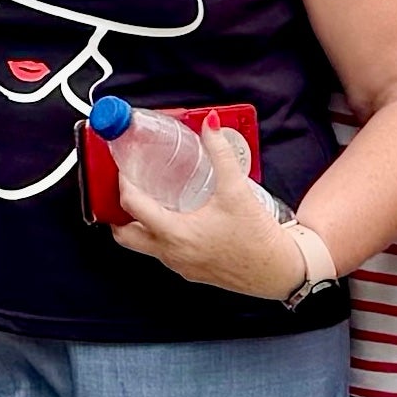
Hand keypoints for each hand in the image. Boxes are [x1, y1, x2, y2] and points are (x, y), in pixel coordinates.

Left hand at [106, 126, 318, 301]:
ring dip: (138, 225)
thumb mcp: (237, 190)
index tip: (124, 169)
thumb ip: (221, 153)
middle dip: (118, 213)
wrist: (278, 272)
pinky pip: (162, 253)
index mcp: (176, 234)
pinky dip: (158, 235)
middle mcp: (171, 253)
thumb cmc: (258, 238)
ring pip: (142, 247)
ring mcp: (179, 265)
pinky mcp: (190, 271)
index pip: (132, 207)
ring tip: (148, 200)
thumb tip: (210, 125)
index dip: (123, 184)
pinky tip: (174, 218)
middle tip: (127, 189)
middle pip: (124, 236)